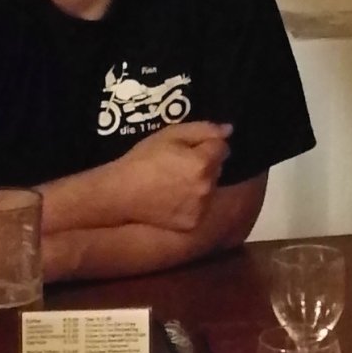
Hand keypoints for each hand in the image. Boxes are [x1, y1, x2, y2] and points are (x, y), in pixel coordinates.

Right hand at [102, 121, 230, 233]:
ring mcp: (201, 207)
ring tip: (175, 184)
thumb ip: (203, 130)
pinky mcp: (193, 222)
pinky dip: (192, 203)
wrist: (122, 193)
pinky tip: (173, 199)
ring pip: (210, 189)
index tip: (188, 150)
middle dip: (205, 165)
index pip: (222, 148)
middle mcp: (208, 186)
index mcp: (203, 162)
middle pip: (218, 169)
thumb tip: (229, 130)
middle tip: (180, 166)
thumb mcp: (170, 134)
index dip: (206, 145)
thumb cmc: (143, 159)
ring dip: (200, 184)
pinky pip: (201, 208)